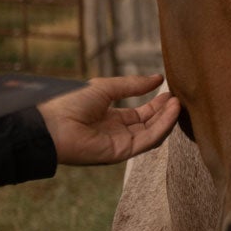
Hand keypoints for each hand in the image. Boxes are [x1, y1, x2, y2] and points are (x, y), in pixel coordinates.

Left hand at [38, 74, 180, 165]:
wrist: (51, 124)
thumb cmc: (70, 103)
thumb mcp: (105, 88)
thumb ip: (132, 85)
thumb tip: (158, 78)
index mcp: (112, 118)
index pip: (141, 113)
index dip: (156, 103)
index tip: (170, 92)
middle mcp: (119, 132)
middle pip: (150, 123)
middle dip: (165, 111)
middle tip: (179, 97)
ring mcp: (121, 143)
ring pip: (152, 132)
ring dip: (167, 118)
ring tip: (178, 102)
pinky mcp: (123, 152)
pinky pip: (148, 140)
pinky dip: (162, 126)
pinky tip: (171, 111)